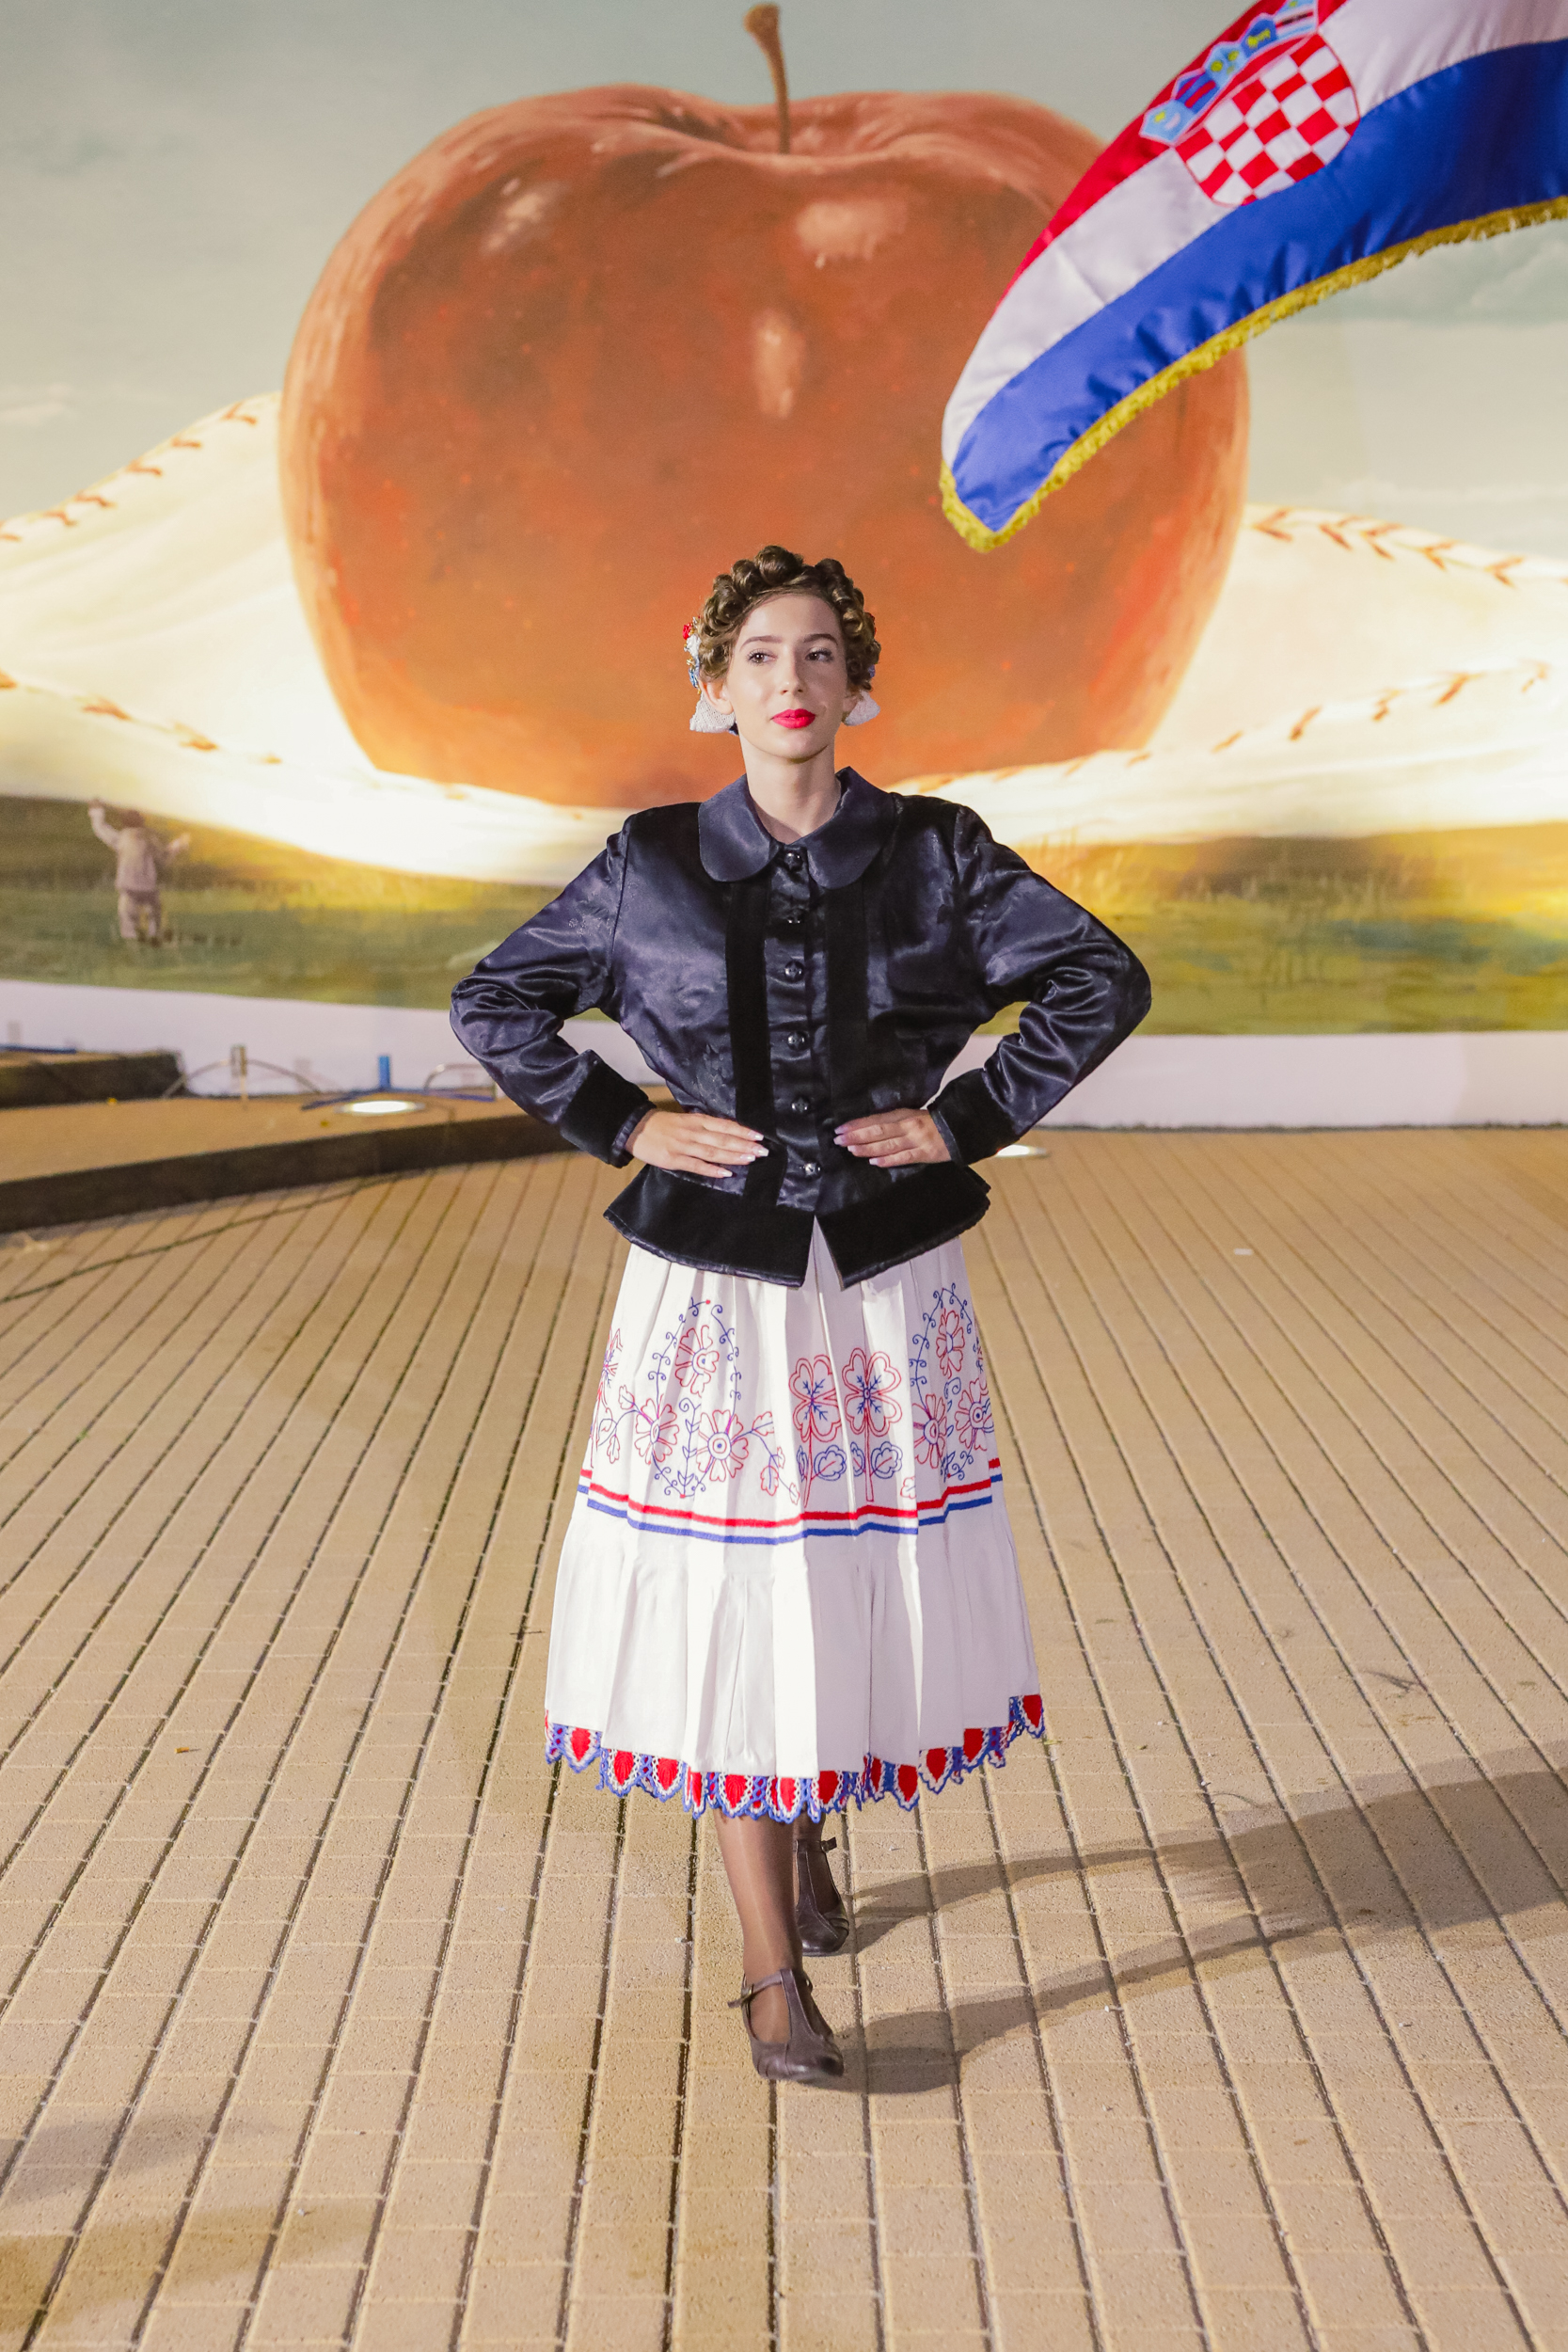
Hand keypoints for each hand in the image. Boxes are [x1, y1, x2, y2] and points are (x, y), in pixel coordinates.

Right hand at [628, 1109, 765, 1176]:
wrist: (636, 1128)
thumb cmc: (664, 1124)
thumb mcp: (687, 1120)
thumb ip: (705, 1126)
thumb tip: (729, 1133)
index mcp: (697, 1120)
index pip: (725, 1125)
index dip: (743, 1131)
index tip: (760, 1136)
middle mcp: (693, 1132)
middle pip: (723, 1139)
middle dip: (744, 1145)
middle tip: (763, 1150)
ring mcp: (684, 1146)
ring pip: (713, 1152)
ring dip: (733, 1156)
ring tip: (751, 1159)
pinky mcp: (675, 1160)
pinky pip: (697, 1166)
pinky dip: (712, 1170)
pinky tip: (726, 1173)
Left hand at [835, 1108, 950, 1167]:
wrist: (959, 1128)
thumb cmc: (933, 1122)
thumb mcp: (912, 1115)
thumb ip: (893, 1121)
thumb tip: (868, 1127)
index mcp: (904, 1114)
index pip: (876, 1119)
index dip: (857, 1124)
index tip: (841, 1128)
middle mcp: (908, 1126)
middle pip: (878, 1132)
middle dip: (856, 1136)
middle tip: (839, 1140)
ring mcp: (915, 1141)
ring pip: (887, 1145)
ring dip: (867, 1148)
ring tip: (851, 1150)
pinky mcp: (924, 1154)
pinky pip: (903, 1158)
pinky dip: (888, 1160)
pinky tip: (874, 1162)